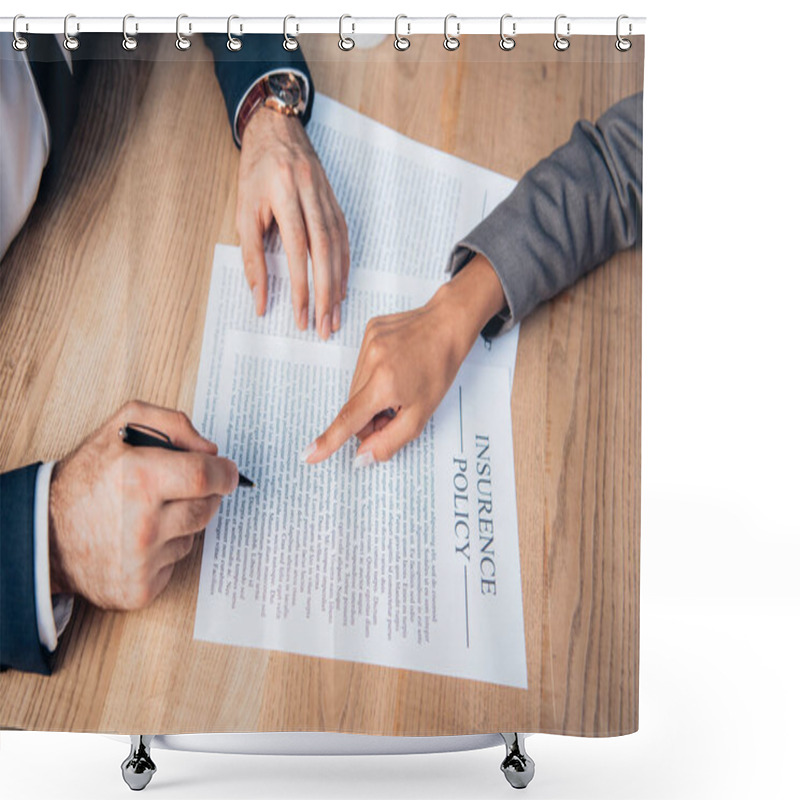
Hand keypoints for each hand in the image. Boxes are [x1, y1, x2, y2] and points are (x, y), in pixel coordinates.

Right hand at [48, 401, 238, 609]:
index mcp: (139, 479)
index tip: (227, 472)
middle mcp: (142, 524)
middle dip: (207, 495)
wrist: (44, 536)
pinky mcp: (140, 590)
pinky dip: (166, 550)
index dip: (224, 473)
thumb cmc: (85, 480)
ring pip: (193, 535)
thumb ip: (173, 425)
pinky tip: (139, 541)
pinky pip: (176, 563)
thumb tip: (211, 451)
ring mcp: (142, 561)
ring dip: (183, 522)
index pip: (205, 477)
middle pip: (207, 508)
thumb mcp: (121, 429)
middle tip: (188, 488)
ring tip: (148, 513)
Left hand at [237, 108, 349, 339]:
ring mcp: (327, 196)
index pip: (296, 248)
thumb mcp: (244, 211)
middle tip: (324, 325)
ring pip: (337, 246)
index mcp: (284, 192)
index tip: (301, 314)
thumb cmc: (255, 170)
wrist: (277, 128)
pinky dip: (343, 265)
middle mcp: (310, 192)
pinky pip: (343, 237)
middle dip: (326, 293)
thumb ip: (251, 256)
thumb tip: (259, 299)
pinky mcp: (335, 200)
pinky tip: (341, 287)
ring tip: (335, 315)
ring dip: (338, 285)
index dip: (300, 285)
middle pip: (323, 251)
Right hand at [305, 255, 506, 464]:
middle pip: (354, 407)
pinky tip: (394, 368)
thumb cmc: (439, 368)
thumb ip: (390, 440)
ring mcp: (367, 342)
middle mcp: (372, 360)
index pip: (349, 419)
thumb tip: (362, 456)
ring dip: (371, 397)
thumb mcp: (421, 414)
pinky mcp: (368, 331)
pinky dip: (373, 375)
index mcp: (385, 383)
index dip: (328, 441)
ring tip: (398, 387)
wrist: (447, 325)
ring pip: (356, 388)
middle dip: (370, 418)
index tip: (309, 455)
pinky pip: (361, 366)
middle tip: (396, 413)